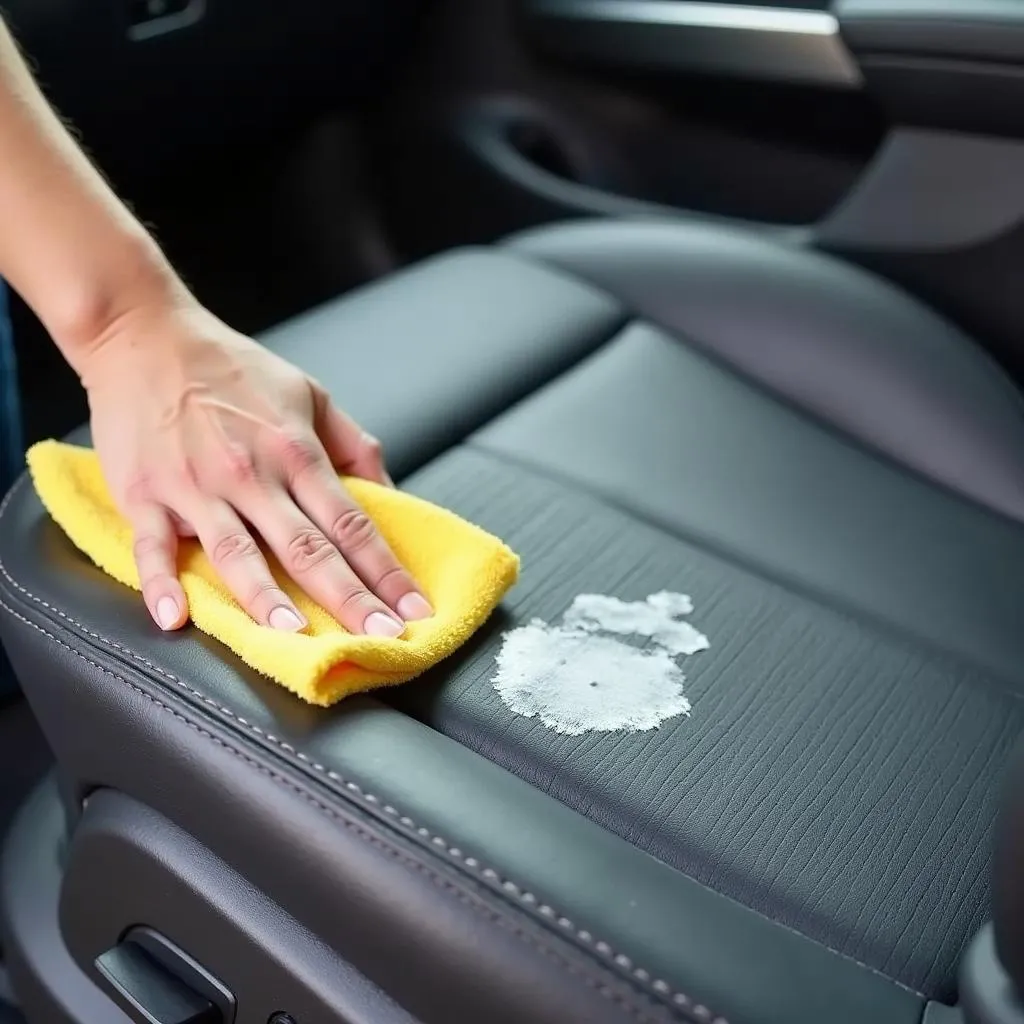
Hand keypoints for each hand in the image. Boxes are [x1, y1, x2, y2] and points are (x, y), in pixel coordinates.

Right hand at [80, 300, 431, 634]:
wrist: (144, 334)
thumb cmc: (232, 368)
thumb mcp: (310, 394)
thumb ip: (353, 446)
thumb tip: (388, 497)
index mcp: (296, 451)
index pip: (353, 523)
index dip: (387, 570)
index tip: (415, 609)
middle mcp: (251, 473)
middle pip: (308, 547)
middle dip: (349, 598)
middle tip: (380, 639)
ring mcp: (196, 486)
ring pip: (237, 552)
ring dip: (268, 598)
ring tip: (297, 638)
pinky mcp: (144, 492)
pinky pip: (152, 545)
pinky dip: (161, 582)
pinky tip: (175, 617)